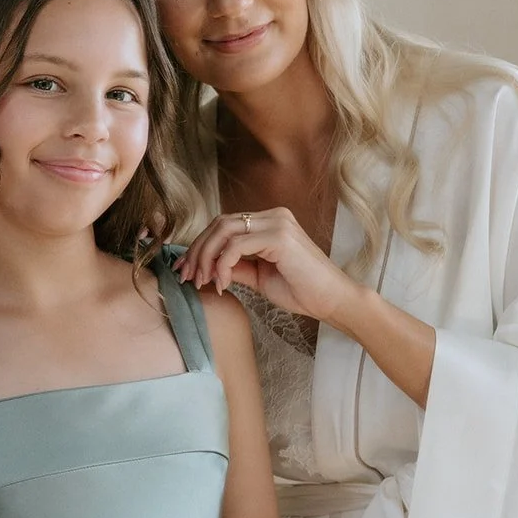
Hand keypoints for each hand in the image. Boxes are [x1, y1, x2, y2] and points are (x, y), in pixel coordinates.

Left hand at [175, 207, 363, 323]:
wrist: (331, 301)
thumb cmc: (302, 290)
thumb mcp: (259, 277)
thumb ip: (236, 266)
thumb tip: (208, 267)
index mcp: (270, 221)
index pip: (224, 225)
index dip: (200, 245)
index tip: (185, 269)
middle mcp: (273, 216)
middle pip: (219, 224)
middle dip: (197, 251)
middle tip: (186, 276)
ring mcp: (277, 223)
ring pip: (224, 231)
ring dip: (206, 258)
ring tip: (202, 282)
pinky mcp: (279, 237)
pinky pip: (236, 246)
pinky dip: (223, 265)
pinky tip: (223, 285)